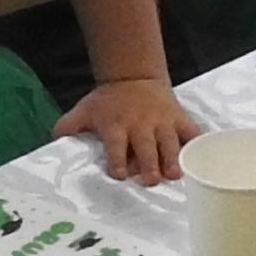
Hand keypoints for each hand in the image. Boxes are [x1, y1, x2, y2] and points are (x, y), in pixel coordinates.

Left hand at [60, 74, 192, 182]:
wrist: (134, 76)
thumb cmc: (108, 101)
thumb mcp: (85, 109)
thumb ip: (70, 125)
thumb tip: (54, 138)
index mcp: (116, 125)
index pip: (116, 144)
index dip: (117, 158)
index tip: (120, 174)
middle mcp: (140, 124)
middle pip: (145, 146)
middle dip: (148, 163)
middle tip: (151, 180)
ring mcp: (162, 121)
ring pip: (169, 142)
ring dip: (172, 158)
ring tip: (175, 175)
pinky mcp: (179, 118)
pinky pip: (191, 131)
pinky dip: (197, 143)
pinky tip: (202, 156)